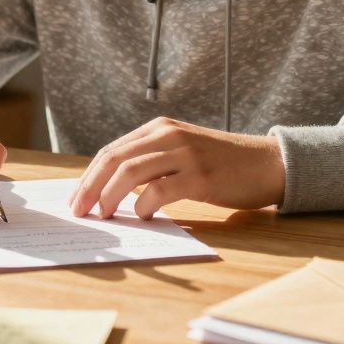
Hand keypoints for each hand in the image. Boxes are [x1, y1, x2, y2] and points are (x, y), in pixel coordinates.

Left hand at [68, 117, 284, 219]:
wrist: (268, 163)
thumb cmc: (223, 164)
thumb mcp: (183, 151)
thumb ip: (153, 162)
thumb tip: (112, 191)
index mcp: (160, 128)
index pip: (111, 151)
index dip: (88, 176)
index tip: (75, 199)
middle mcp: (169, 135)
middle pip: (114, 159)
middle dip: (89, 187)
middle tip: (78, 211)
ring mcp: (185, 154)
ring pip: (130, 172)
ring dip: (109, 197)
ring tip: (103, 215)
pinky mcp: (201, 177)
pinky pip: (160, 190)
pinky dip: (144, 205)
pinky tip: (142, 215)